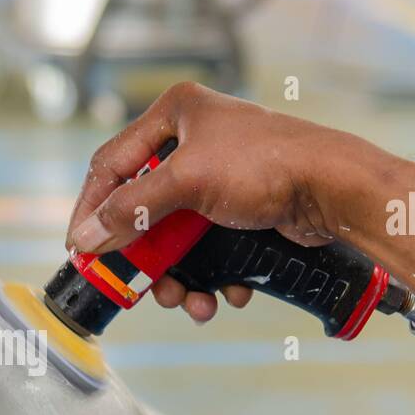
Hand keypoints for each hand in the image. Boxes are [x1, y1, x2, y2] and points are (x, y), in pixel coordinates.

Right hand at [67, 82, 344, 322]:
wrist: (334, 189)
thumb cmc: (267, 165)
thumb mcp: (187, 182)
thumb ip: (133, 210)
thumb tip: (87, 238)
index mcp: (175, 114)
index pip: (112, 163)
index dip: (92, 207)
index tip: (80, 246)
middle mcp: (194, 140)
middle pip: (144, 207)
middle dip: (146, 256)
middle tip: (139, 286)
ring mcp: (218, 176)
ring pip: (177, 237)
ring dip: (180, 276)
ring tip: (189, 300)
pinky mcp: (240, 207)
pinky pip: (209, 247)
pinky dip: (213, 275)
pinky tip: (228, 291)